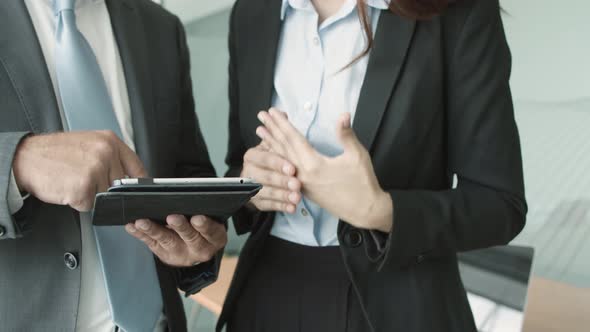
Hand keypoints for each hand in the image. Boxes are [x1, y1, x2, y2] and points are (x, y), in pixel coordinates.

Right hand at [12, 131, 145, 211]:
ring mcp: (95, 170)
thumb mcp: (89, 144)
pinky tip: (68, 187)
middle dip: (105, 187)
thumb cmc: (55, 152)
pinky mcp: (83, 187)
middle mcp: (105, 153)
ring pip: (105, 196)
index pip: (137, 167)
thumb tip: (130, 177)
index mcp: (110, 141)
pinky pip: (89, 204)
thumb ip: (111, 157)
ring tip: (74, 180)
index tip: (138, 191)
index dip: (138, 183)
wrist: (26, 158)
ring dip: (91, 195)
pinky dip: (79, 202)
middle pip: (120, 185)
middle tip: (85, 178)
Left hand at [125, 215, 226, 266]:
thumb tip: (190, 195)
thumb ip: (206, 210)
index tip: (197, 218)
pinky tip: (133, 226)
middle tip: (172, 217)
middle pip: (190, 238)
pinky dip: (140, 234)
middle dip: (180, 227)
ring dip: (154, 230)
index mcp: (215, 239)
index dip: (204, 226)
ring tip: (143, 222)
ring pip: (167, 241)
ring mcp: (181, 254)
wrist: (197, 248)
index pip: (212, 232)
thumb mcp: (213, 220)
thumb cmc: (205, 227)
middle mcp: (200, 249)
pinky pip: (151, 243)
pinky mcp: (164, 255)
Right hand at [240, 143, 301, 213]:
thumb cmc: (274, 158)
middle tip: (297, 185)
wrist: (265, 173)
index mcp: (252, 156)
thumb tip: (275, 127)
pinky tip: (292, 207)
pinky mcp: (256, 202)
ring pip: (265, 193)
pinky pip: (268, 206)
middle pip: (264, 177)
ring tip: (297, 198)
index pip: (264, 159)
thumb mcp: (274, 148)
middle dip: (281, 181)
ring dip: (282, 196)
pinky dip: (281, 207)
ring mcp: (250, 188)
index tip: (292, 169)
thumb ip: (278, 142)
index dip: (278, 164)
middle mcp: (247, 172)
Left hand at [256, 109, 392, 231]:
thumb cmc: (363, 183)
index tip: (272, 111)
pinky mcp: (305, 191)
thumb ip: (347, 135)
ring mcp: (302, 184)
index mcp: (313, 164)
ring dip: (271, 144)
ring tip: (260, 132)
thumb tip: (344, 114)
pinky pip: (286, 171)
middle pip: (283, 148)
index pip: (293, 138)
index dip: (282, 123)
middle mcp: (303, 175)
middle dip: (272, 130)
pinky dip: (279, 159)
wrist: (365, 211)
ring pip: (283, 160)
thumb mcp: (357, 156)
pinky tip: (275, 154)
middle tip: (261, 116)